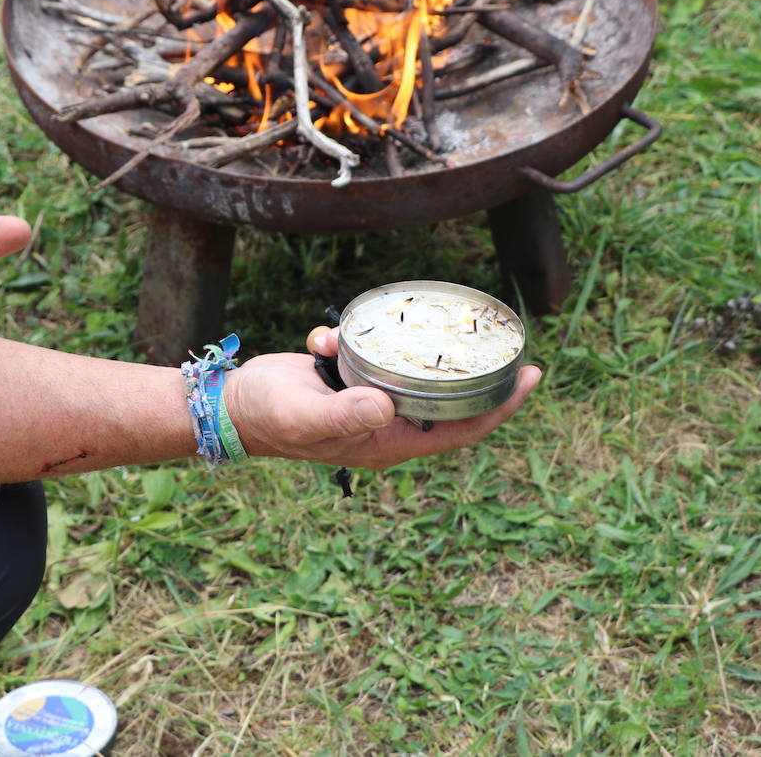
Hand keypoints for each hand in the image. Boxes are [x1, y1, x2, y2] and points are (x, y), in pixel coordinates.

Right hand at [225, 326, 540, 469]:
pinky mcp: (350, 379)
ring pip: (411, 373)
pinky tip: (324, 340)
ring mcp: (370, 401)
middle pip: (448, 399)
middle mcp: (386, 423)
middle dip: (476, 371)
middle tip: (505, 335)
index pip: (462, 428)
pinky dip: (351, 340)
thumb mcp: (305, 415)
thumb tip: (385, 407)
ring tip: (430, 319)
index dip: (500, 406)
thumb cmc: (268, 418)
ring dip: (409, 348)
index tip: (531, 376)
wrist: (229, 407)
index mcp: (388, 441)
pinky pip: (370, 355)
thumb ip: (343, 414)